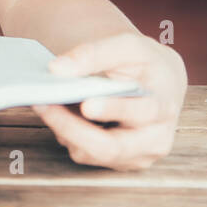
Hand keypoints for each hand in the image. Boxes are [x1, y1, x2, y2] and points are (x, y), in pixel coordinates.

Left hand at [32, 32, 186, 170]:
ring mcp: (137, 154)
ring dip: (63, 130)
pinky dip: (66, 134)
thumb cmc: (142, 62)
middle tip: (43, 105)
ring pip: (93, 153)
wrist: (158, 82)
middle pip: (112, 146)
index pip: (143, 112)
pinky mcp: (118, 160)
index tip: (87, 104)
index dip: (114, 110)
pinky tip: (54, 113)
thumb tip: (56, 69)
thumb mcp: (127, 46)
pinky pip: (86, 154)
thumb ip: (93, 54)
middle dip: (73, 128)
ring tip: (42, 104)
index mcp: (164, 105)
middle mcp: (155, 138)